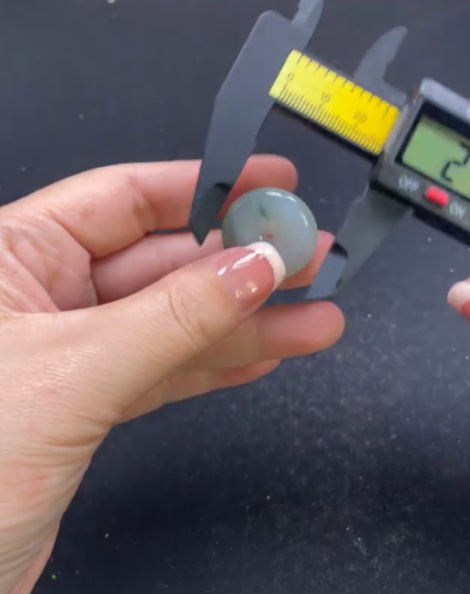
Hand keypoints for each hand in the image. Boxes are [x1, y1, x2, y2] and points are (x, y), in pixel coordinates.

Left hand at [0, 155, 343, 593]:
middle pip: (159, 262)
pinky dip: (217, 365)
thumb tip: (253, 267)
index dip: (204, 187)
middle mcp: (35, 295)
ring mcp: (62, 353)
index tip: (270, 186)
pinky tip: (266, 353)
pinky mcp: (81, 408)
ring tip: (315, 314)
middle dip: (241, 261)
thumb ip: (174, 318)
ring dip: (247, 322)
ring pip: (172, 322)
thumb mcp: (74, 373)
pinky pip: (163, 370)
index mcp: (10, 255)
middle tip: (310, 256)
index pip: (124, 198)